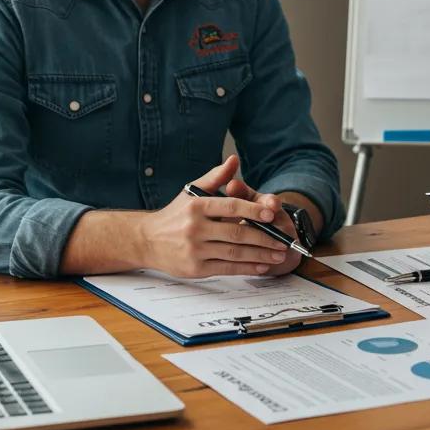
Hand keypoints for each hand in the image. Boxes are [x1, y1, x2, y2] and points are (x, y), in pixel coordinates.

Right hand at [139, 155, 300, 276]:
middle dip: (264, 237)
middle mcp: (195, 228)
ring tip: (278, 254)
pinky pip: (227, 268)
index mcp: (197, 206)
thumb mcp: (192, 192)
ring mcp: (194, 250)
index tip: (272, 213)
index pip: (231, 206)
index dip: (253, 209)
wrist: (146, 240)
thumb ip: (216, 177)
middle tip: (283, 240)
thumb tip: (234, 160)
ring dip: (260, 254)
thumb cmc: (175, 214)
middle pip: (237, 232)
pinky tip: (262, 265)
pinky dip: (247, 267)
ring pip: (235, 253)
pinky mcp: (195, 269)